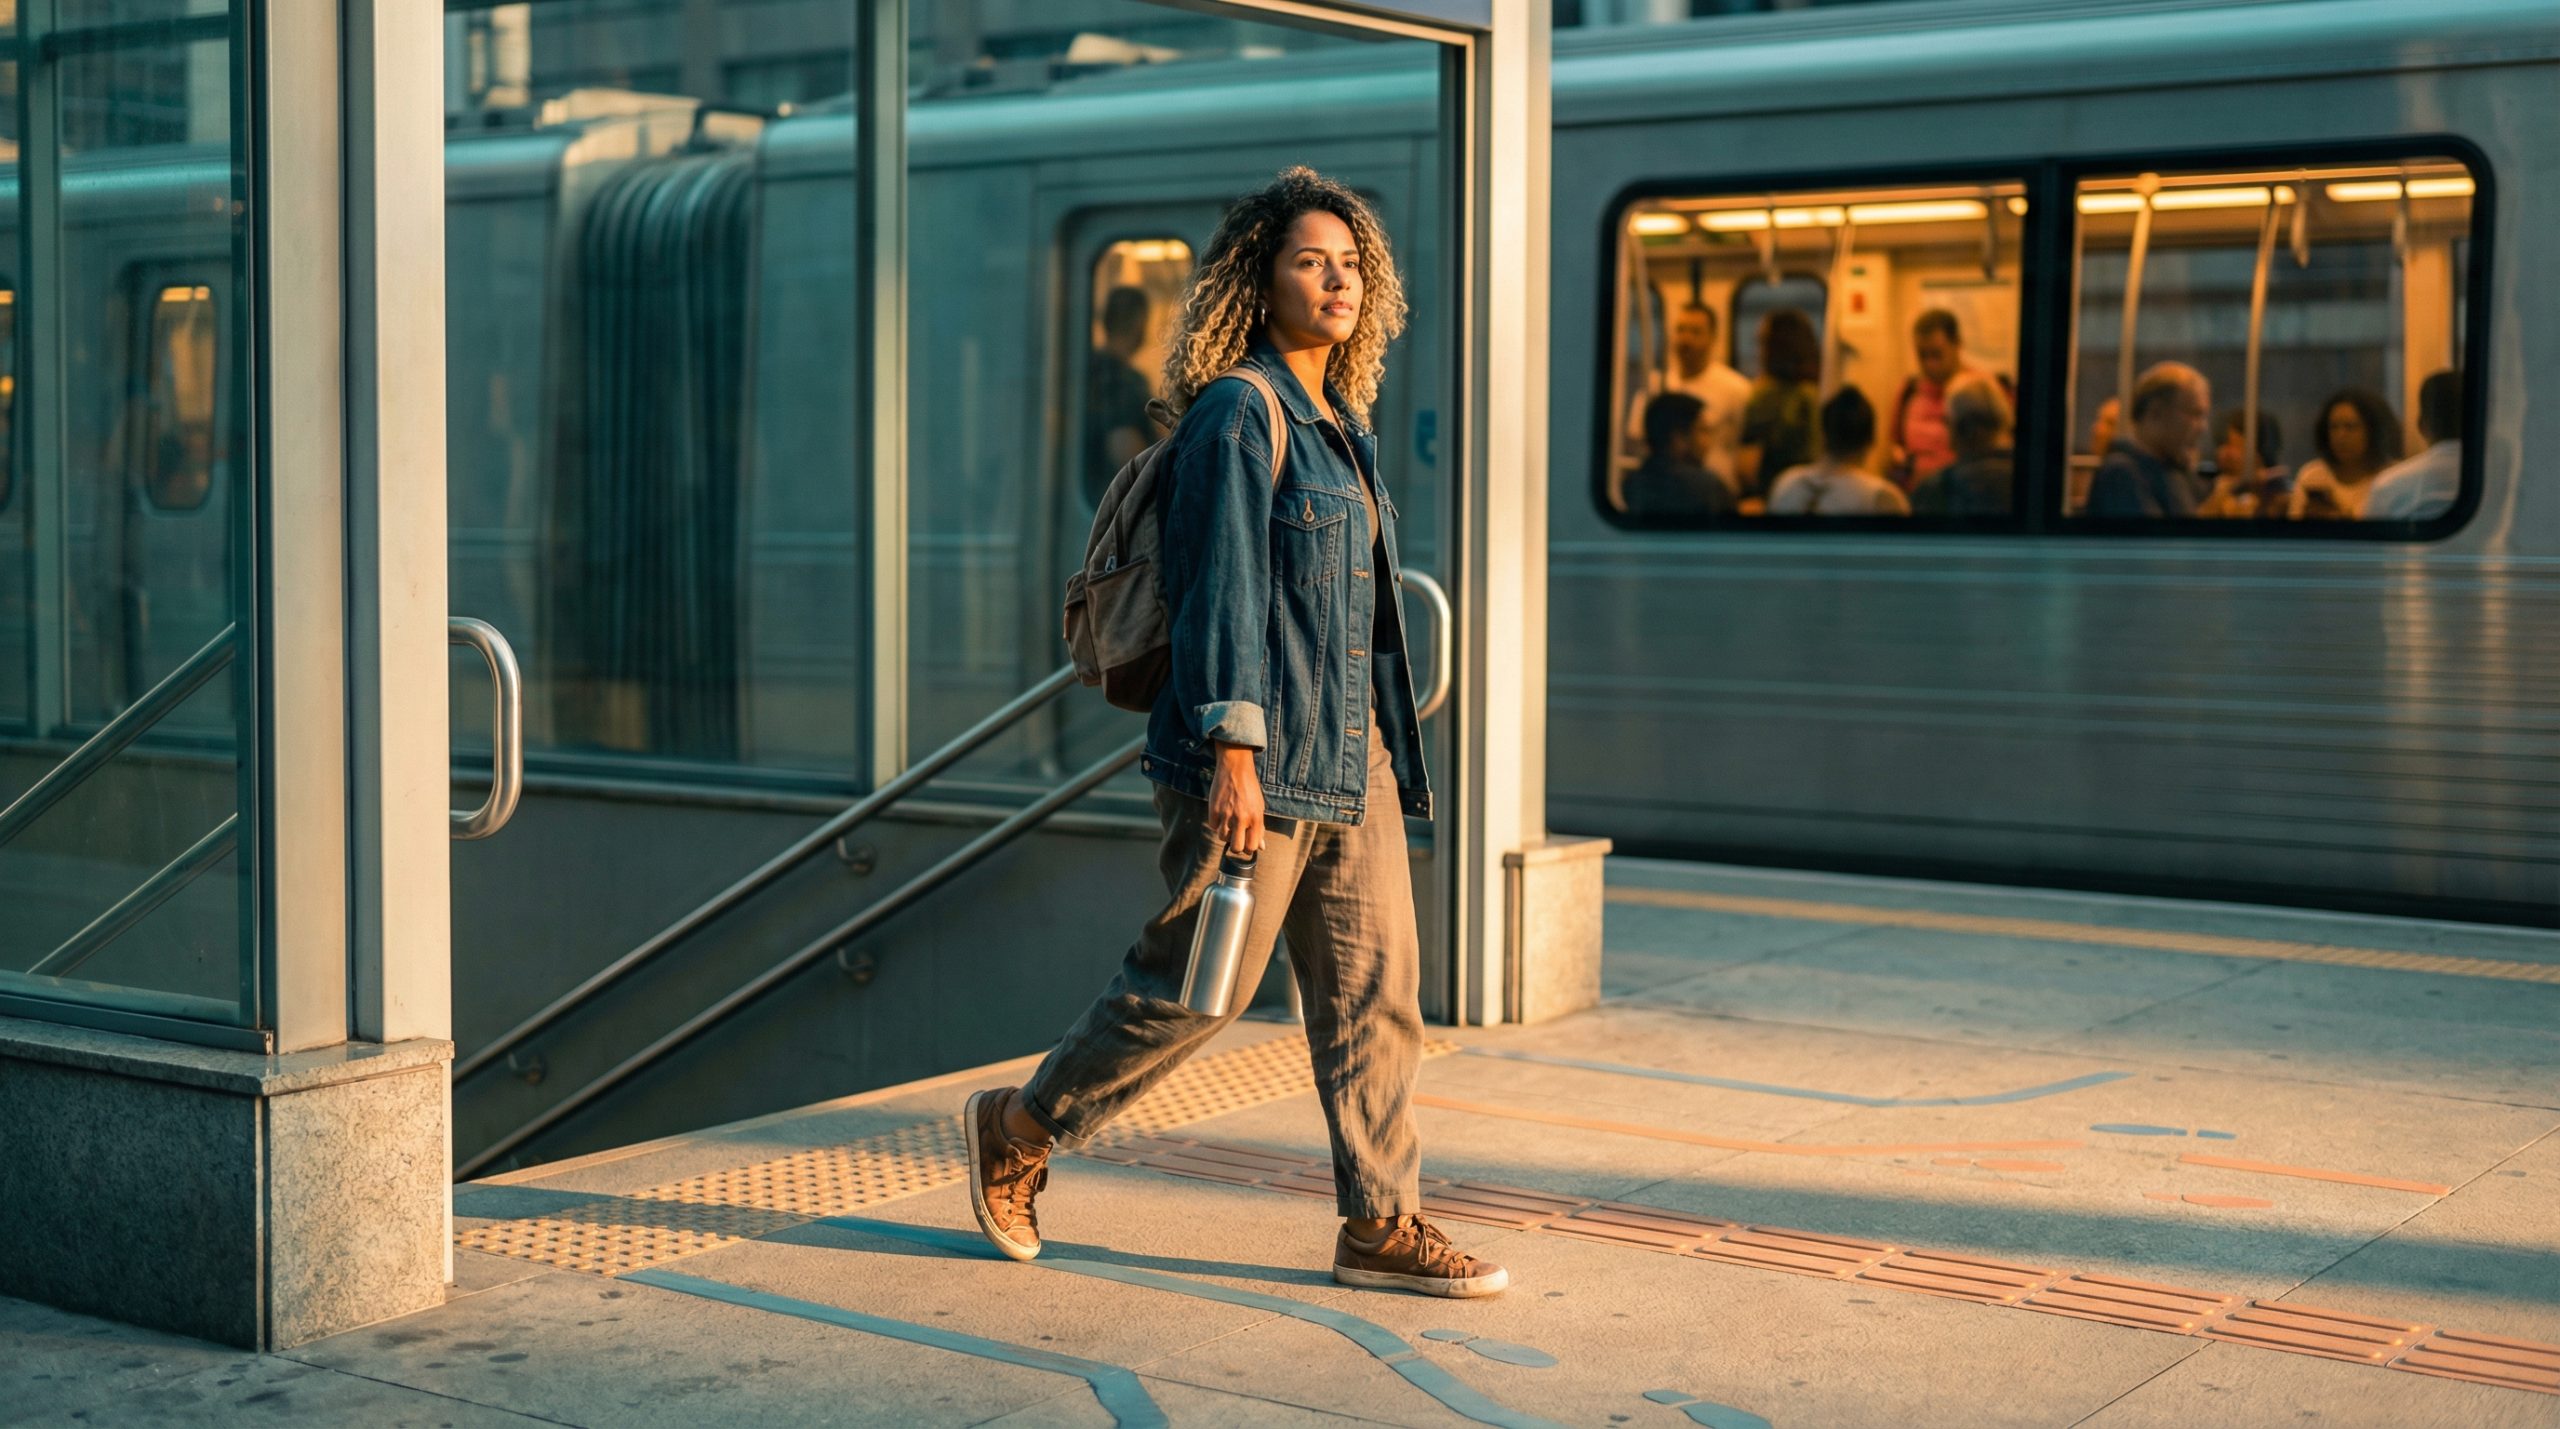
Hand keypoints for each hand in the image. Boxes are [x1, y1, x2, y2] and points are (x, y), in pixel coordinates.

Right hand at [1207, 743, 1265, 857]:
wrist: (1235, 769)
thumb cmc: (1250, 789)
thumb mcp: (1259, 807)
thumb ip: (1260, 828)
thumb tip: (1262, 847)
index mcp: (1256, 818)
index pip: (1252, 846)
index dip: (1249, 848)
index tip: (1246, 842)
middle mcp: (1241, 818)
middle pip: (1236, 847)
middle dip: (1236, 846)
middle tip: (1236, 838)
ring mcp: (1227, 814)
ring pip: (1222, 838)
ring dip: (1225, 835)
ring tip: (1228, 824)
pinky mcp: (1214, 809)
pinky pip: (1213, 826)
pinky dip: (1216, 824)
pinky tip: (1221, 815)